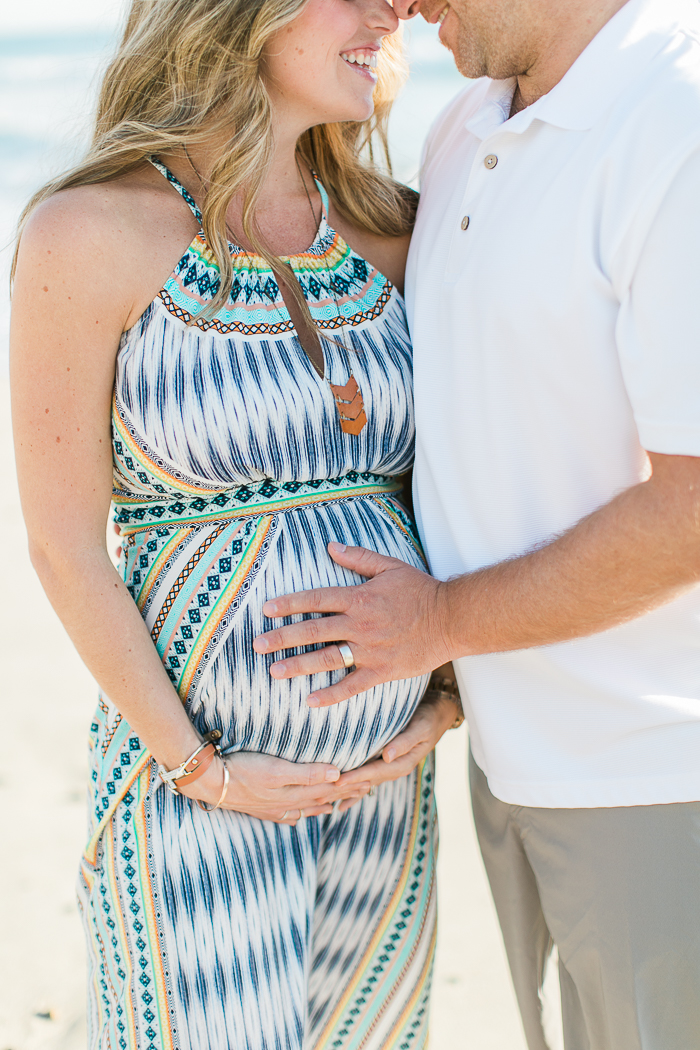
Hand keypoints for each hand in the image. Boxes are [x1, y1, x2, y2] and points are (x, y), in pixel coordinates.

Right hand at [178, 750, 370, 823]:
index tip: (370, 780)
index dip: (351, 785)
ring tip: (340, 805)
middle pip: (323, 800)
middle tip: (366, 790)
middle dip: (345, 795)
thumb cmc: (243, 770)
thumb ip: (307, 773)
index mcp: (296, 792)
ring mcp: (274, 808)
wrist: (208, 782)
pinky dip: (299, 814)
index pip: (331, 789)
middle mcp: (288, 803)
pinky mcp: (260, 808)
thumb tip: (337, 774)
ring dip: (326, 805)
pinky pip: (287, 814)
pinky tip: (299, 816)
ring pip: (307, 808)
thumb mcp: (277, 770)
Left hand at [253, 542, 449, 706]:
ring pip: (327, 659)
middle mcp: (360, 625)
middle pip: (313, 631)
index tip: (267, 610)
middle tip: (258, 645)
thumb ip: (358, 557)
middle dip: (283, 638)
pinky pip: (352, 686)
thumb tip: (329, 546)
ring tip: (274, 672)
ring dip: (299, 666)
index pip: (316, 600)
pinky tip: (310, 700)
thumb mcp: (389, 566)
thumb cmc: (420, 590)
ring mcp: (370, 650)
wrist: (451, 618)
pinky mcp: (382, 671)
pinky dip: (331, 695)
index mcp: (359, 598)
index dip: (289, 604)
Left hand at [333, 690, 457, 811]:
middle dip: (345, 790)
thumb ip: (404, 742)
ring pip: (364, 784)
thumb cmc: (429, 717)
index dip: (355, 777)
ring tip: (324, 801)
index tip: (337, 782)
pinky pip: (368, 780)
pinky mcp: (386, 763)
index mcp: (402, 763)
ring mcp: (390, 768)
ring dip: (346, 792)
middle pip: (366, 783)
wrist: (438, 713)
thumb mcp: (420, 727)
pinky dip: (355, 793)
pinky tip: (341, 806)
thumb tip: (387, 756)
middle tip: (320, 796)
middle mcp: (394, 769)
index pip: (374, 773)